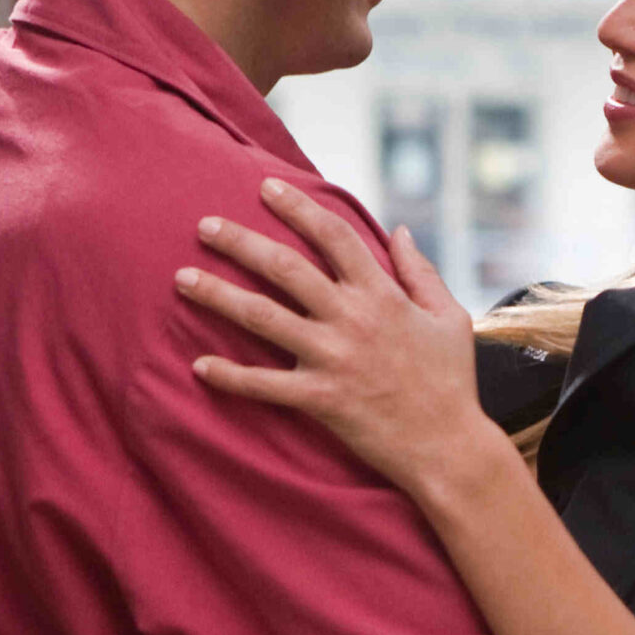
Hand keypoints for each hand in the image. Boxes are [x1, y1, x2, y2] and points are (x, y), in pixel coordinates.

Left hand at [178, 178, 504, 499]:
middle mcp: (352, 319)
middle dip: (240, 241)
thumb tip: (400, 230)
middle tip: (205, 225)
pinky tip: (199, 364)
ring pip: (263, 317)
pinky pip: (263, 385)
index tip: (267, 188)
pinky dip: (229, 375)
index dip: (298, 207)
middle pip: (285, 267)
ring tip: (182, 278)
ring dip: (218, 295)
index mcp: (382, 295)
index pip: (334, 236)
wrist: (448, 446)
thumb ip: (421, 271)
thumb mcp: (450, 318)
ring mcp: (333, 358)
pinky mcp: (320, 398)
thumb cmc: (451, 381)